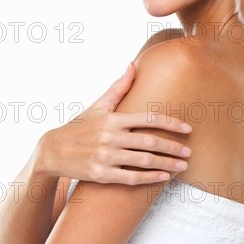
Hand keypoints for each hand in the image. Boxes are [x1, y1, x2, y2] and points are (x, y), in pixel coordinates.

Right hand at [35, 62, 192, 184]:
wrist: (53, 150)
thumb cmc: (80, 126)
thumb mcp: (98, 105)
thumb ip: (119, 87)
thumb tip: (132, 64)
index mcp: (113, 118)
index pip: (148, 118)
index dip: (170, 123)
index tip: (187, 128)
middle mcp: (110, 137)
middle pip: (149, 142)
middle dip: (173, 147)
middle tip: (189, 151)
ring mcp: (105, 157)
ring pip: (143, 161)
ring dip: (166, 164)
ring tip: (182, 166)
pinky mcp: (101, 174)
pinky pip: (131, 178)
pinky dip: (149, 178)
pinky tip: (163, 177)